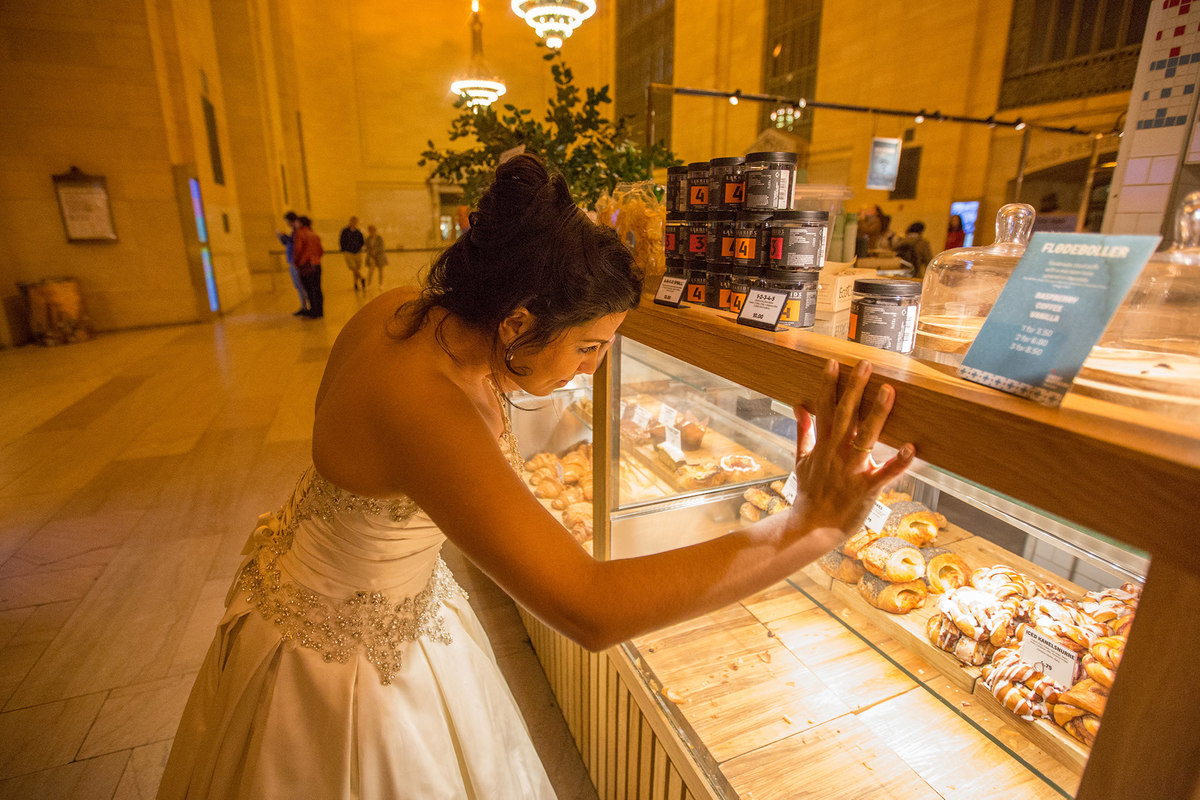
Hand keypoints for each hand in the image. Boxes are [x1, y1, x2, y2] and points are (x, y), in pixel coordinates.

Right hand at [789, 359, 913, 538]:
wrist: (812, 526)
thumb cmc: (810, 492)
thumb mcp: (801, 459)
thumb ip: (803, 431)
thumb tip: (798, 406)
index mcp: (822, 445)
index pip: (824, 408)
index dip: (828, 385)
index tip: (833, 363)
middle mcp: (836, 453)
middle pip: (845, 415)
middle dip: (855, 388)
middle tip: (865, 365)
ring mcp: (851, 470)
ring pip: (866, 437)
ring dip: (878, 413)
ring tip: (888, 390)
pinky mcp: (866, 488)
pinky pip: (885, 474)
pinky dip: (899, 462)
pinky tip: (912, 448)